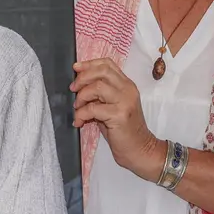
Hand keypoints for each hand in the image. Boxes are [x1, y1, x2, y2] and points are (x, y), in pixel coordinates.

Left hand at [70, 58, 163, 181]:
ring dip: (81, 97)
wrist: (139, 149)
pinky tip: (79, 121)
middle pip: (102, 71)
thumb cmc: (123, 131)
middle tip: (73, 89)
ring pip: (97, 87)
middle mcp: (128, 89)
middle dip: (82, 78)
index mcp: (126, 85)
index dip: (89, 64)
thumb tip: (78, 86)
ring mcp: (125, 101)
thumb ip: (100, 95)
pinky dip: (81, 114)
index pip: (108, 64)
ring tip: (77, 108)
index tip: (76, 68)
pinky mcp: (119, 115)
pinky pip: (93, 108)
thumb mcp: (112, 107)